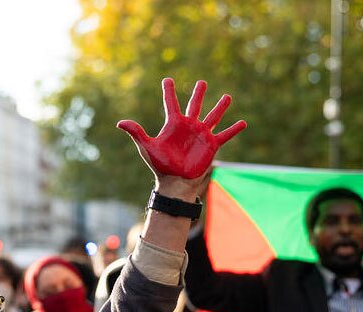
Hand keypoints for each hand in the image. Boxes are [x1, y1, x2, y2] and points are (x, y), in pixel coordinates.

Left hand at [117, 79, 245, 182]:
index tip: (167, 79)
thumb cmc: (160, 165)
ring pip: (212, 116)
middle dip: (198, 94)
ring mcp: (201, 135)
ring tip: (227, 96)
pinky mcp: (211, 145)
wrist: (175, 182)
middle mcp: (188, 127)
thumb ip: (137, 133)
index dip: (168, 91)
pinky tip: (243, 122)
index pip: (171, 104)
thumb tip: (120, 122)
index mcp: (173, 125)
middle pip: (194, 106)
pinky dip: (234, 129)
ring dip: (220, 107)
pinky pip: (225, 135)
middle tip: (202, 82)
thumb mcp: (147, 147)